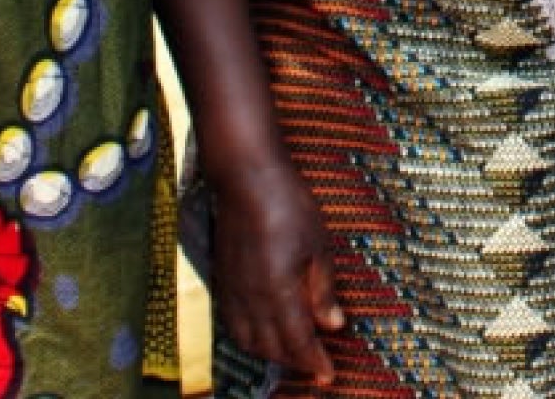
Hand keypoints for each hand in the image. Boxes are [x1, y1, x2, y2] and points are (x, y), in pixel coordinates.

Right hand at [212, 158, 345, 384]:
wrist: (245, 178)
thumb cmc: (288, 204)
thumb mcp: (318, 245)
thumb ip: (322, 290)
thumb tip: (333, 325)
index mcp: (278, 291)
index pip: (297, 341)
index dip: (314, 362)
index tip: (329, 376)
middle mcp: (250, 299)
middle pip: (271, 347)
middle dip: (294, 363)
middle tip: (315, 366)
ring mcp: (232, 290)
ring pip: (247, 340)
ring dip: (269, 354)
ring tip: (291, 355)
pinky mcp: (221, 279)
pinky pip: (232, 323)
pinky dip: (247, 338)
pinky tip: (261, 333)